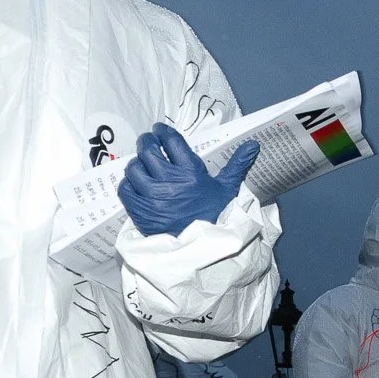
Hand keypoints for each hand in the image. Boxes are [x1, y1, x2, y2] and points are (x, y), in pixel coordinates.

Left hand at [117, 126, 259, 238]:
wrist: (201, 248)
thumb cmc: (214, 215)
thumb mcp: (227, 188)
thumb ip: (237, 164)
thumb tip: (253, 144)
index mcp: (191, 173)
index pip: (171, 141)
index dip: (162, 131)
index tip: (158, 130)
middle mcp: (170, 182)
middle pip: (147, 151)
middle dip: (145, 142)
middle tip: (146, 142)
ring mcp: (153, 197)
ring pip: (133, 169)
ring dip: (136, 164)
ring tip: (141, 165)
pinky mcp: (140, 212)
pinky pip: (125, 190)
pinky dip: (127, 184)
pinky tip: (135, 184)